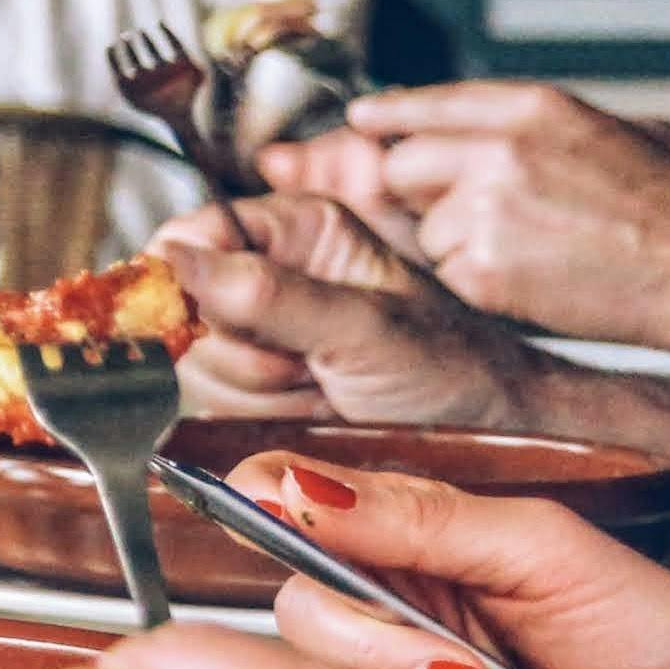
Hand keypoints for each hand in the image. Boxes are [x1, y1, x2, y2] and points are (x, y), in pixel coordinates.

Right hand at [154, 193, 553, 433]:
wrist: (494, 438)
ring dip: (254, 389)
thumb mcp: (366, 329)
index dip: (182, 277)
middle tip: (307, 366)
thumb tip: (175, 259)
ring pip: (194, 359)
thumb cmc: (455, 370)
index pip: (188, 233)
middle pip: (181, 305)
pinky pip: (213, 399)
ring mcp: (258, 330)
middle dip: (238, 350)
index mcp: (297, 230)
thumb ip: (270, 294)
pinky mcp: (255, 382)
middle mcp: (269, 271)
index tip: (208, 318)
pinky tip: (311, 409)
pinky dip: (258, 416)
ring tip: (323, 389)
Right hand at [215, 450, 669, 668]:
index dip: (269, 513)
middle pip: (307, 626)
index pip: (289, 515)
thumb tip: (290, 482)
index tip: (280, 517)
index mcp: (409, 550)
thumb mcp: (541, 552)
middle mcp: (393, 624)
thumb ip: (414, 516)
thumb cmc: (662, 645)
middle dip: (401, 658)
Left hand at [296, 84, 669, 353]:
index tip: (362, 120)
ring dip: (459, 242)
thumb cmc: (668, 207)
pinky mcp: (481, 267)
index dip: (389, 114)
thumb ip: (531, 124)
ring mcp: (485, 207)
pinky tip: (534, 279)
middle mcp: (498, 149)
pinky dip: (478, 282)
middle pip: (402, 164)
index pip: (427, 101)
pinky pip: (447, 272)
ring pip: (425, 226)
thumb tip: (466, 123)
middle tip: (481, 212)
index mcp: (533, 108)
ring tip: (532, 249)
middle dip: (425, 191)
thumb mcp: (611, 131)